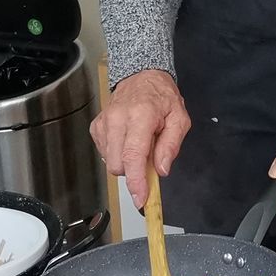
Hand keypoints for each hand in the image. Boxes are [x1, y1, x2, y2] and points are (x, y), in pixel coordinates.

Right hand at [89, 69, 190, 210]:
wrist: (142, 76)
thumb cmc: (162, 97)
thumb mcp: (179, 118)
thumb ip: (171, 145)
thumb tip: (161, 170)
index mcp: (141, 115)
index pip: (133, 155)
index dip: (136, 181)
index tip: (140, 198)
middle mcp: (118, 118)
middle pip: (118, 164)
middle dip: (134, 171)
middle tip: (150, 157)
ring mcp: (104, 122)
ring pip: (109, 162)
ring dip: (126, 162)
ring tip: (139, 144)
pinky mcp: (96, 127)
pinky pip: (104, 154)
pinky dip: (117, 154)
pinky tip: (127, 141)